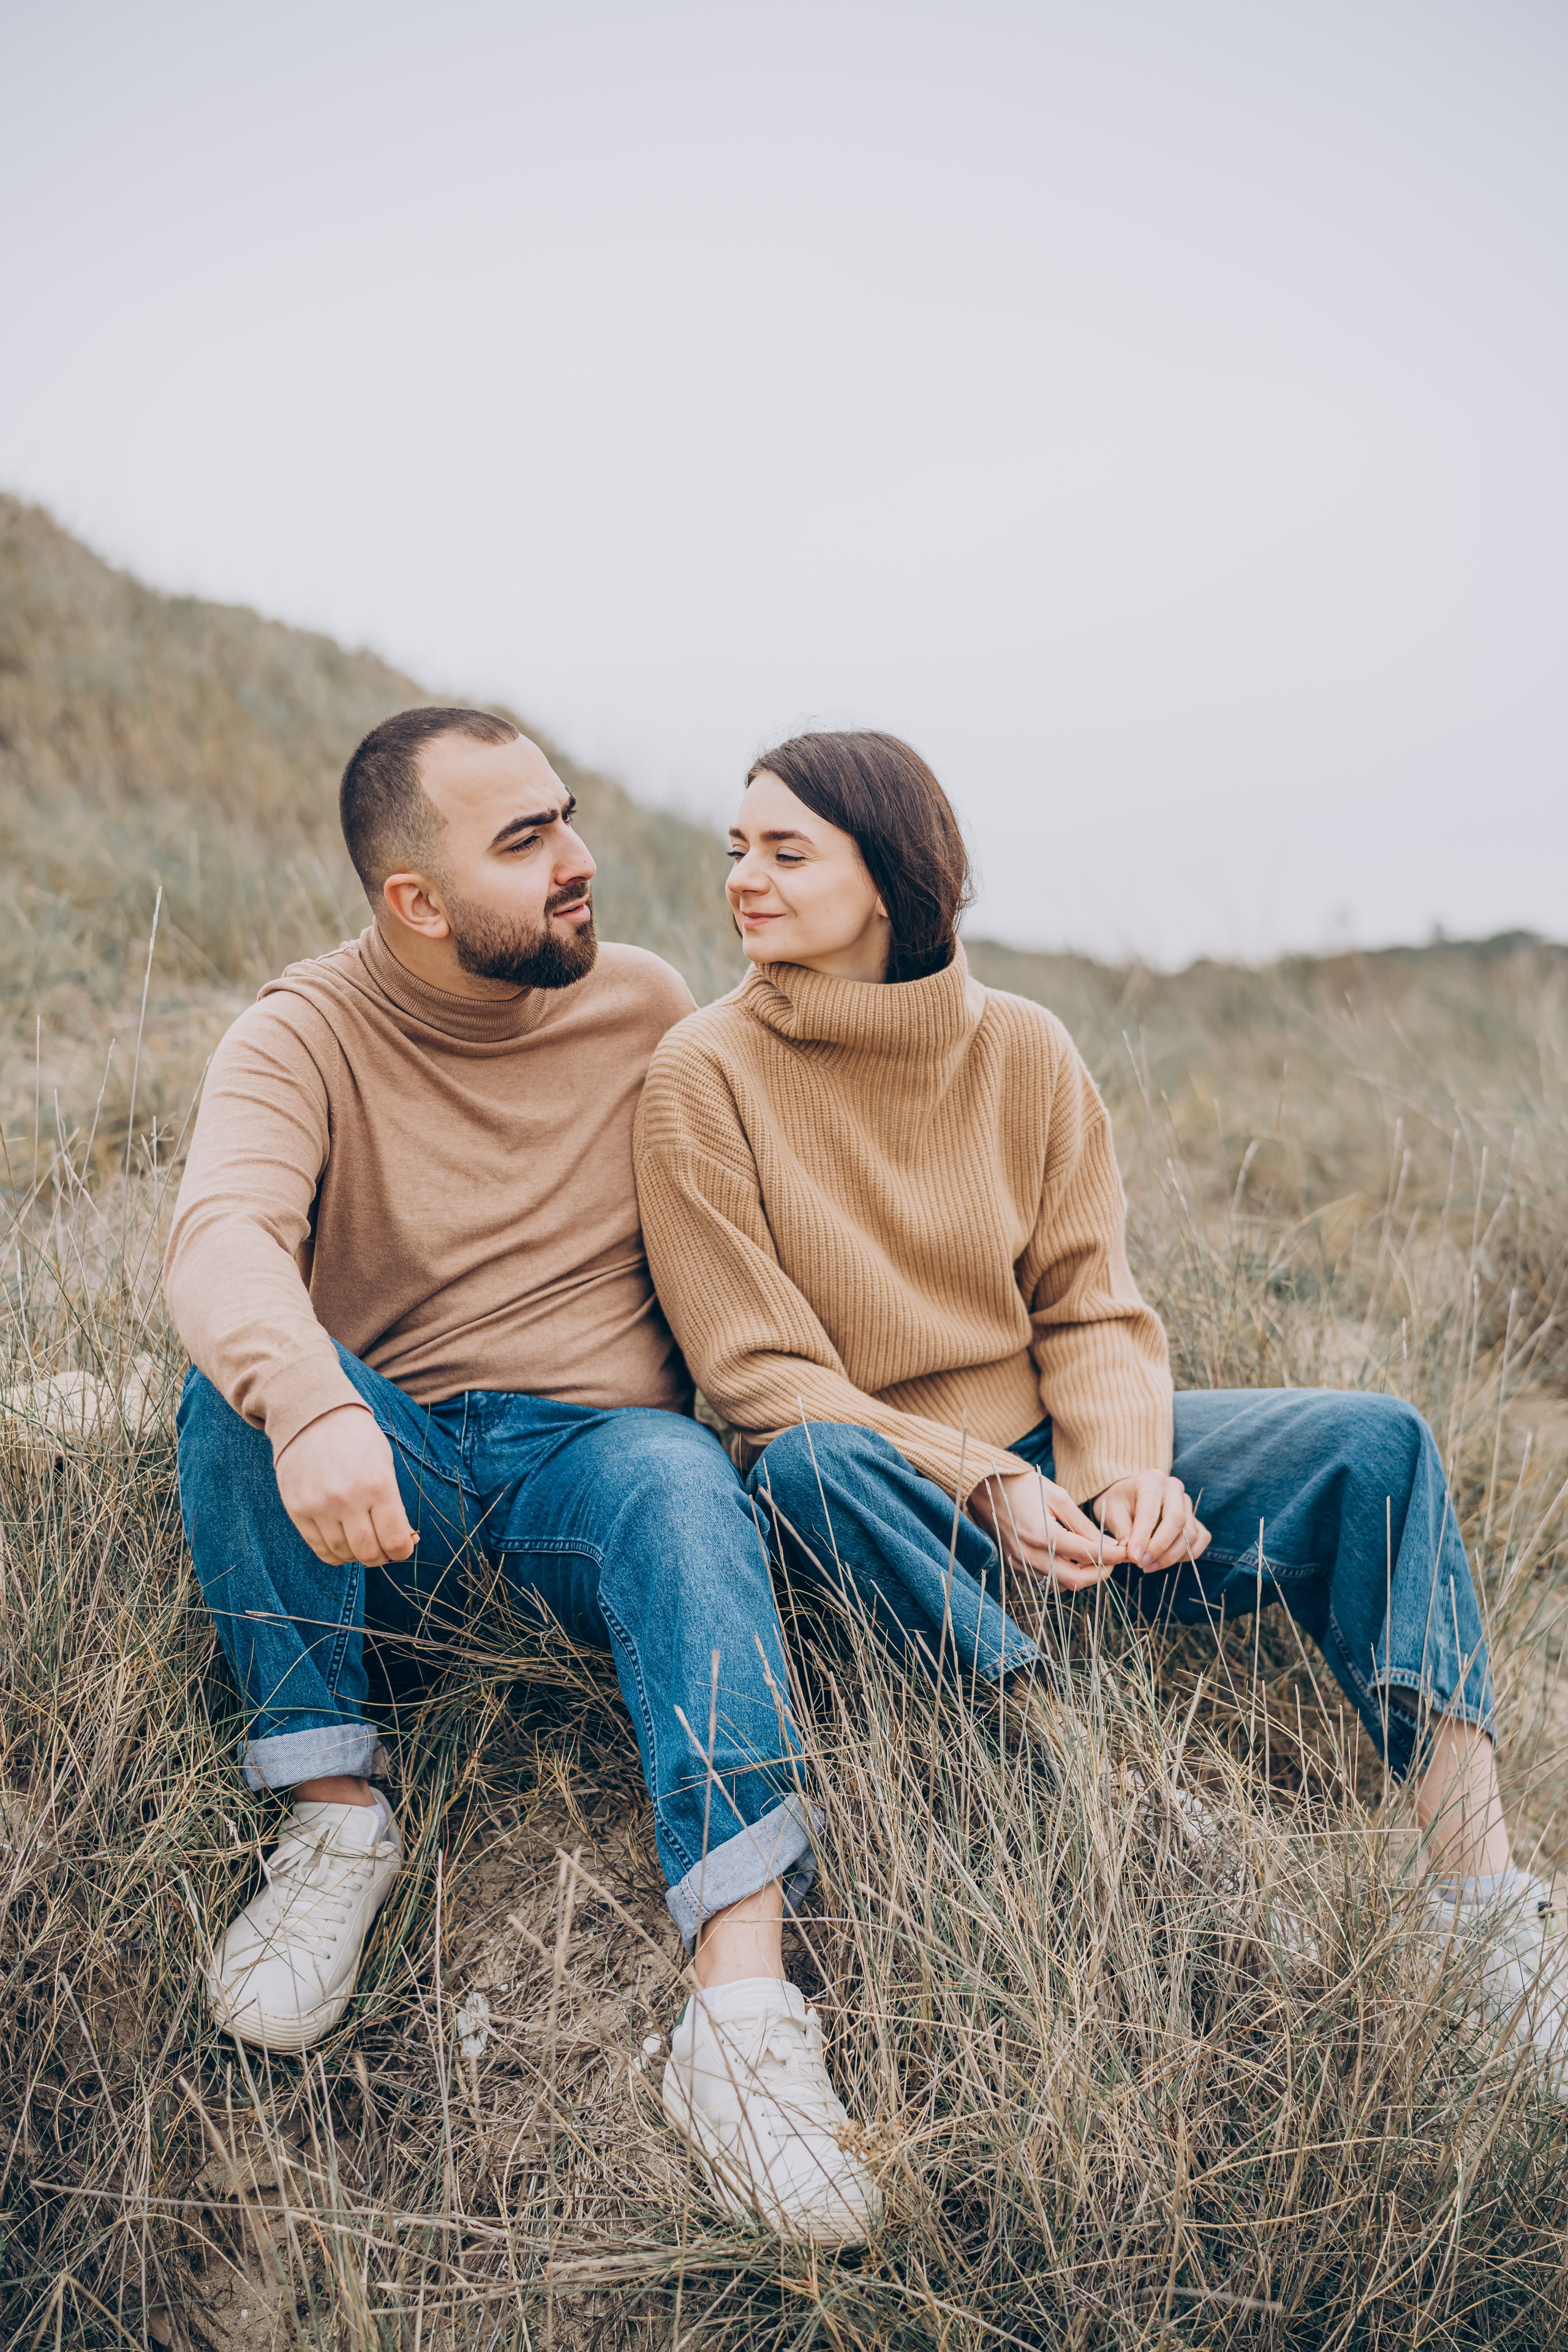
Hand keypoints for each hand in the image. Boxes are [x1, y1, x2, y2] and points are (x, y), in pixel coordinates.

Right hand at [274, 1403, 415, 1567]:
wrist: (313, 1415)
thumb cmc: (357, 1439)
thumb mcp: (385, 1464)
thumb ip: (393, 1503)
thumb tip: (402, 1540)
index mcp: (378, 1485)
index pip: (395, 1541)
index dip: (402, 1551)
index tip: (403, 1546)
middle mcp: (348, 1499)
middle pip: (369, 1553)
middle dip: (381, 1557)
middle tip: (383, 1548)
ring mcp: (319, 1506)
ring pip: (343, 1554)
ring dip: (357, 1556)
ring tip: (361, 1543)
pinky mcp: (297, 1509)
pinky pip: (319, 1548)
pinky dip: (334, 1553)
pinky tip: (342, 1543)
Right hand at [968, 1468, 1127, 1590]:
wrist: (984, 1489)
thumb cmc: (1023, 1487)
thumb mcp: (1058, 1497)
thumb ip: (1083, 1524)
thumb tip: (1108, 1544)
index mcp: (1044, 1534)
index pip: (1088, 1554)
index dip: (1112, 1555)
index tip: (1127, 1552)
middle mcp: (1031, 1555)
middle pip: (1077, 1580)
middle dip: (1101, 1573)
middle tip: (1113, 1560)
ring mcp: (1022, 1564)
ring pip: (1062, 1584)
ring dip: (1083, 1575)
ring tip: (1094, 1558)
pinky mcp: (1016, 1567)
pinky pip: (1047, 1580)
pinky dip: (1064, 1574)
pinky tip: (1071, 1558)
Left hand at [1090, 1470, 1208, 1571]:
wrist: (1129, 1495)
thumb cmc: (1120, 1502)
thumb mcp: (1112, 1512)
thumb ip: (1123, 1532)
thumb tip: (1133, 1554)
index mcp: (1152, 1480)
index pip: (1151, 1512)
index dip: (1142, 1538)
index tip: (1133, 1557)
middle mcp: (1174, 1488)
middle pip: (1177, 1521)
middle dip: (1159, 1548)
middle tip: (1142, 1564)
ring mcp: (1187, 1502)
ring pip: (1190, 1533)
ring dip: (1171, 1556)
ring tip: (1148, 1565)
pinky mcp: (1195, 1517)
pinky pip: (1201, 1538)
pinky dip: (1188, 1554)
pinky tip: (1167, 1560)